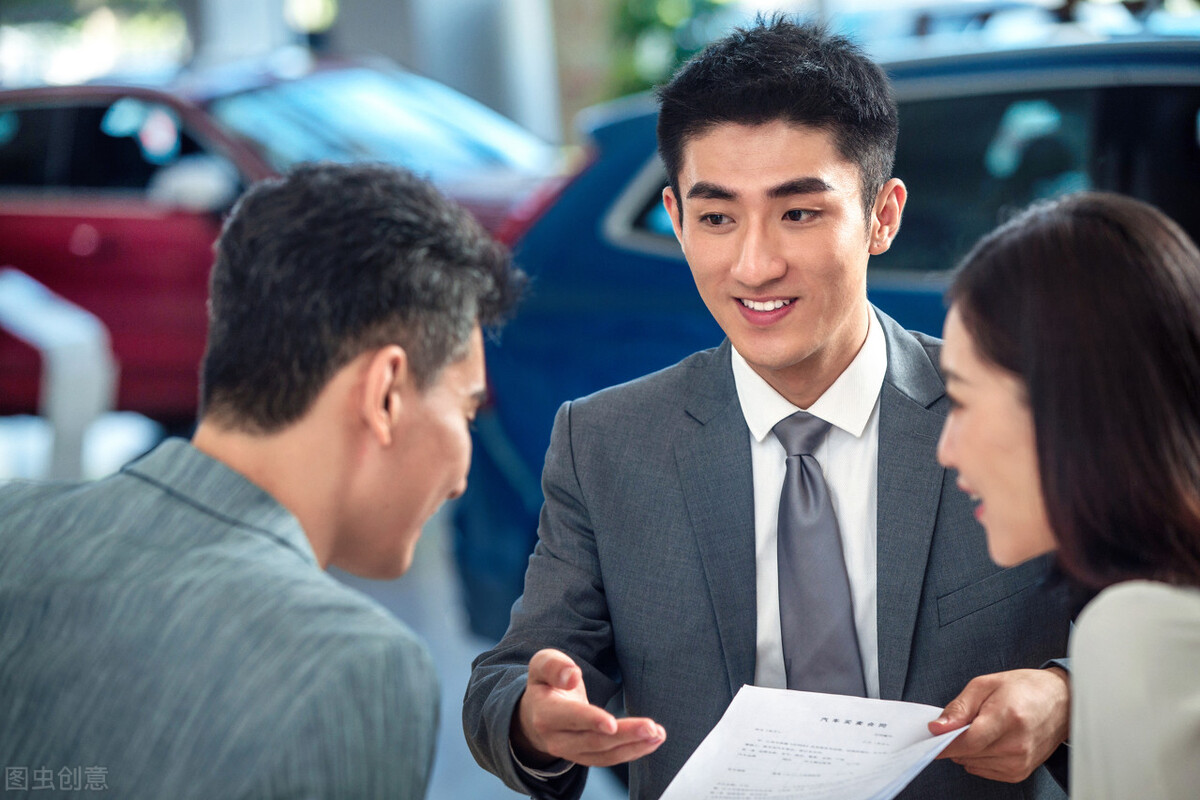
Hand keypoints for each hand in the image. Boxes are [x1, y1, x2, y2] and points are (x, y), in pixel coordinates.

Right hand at [511, 648, 665, 768]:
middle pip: (594, 740)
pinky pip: (610, 759)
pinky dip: (633, 752)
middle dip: (625, 735)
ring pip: (606, 754)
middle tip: (651, 727)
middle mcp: (557, 739)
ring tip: (658, 734)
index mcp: (545, 713)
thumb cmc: (545, 685)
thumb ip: (554, 666)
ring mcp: (571, 752)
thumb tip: (570, 676)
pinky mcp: (586, 757)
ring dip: (635, 746)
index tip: (612, 723)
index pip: (570, 718)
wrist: (534, 716)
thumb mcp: (541, 665)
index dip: (591, 720)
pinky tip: (652, 742)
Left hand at [929, 667, 1068, 782]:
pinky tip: (989, 740)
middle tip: (961, 722)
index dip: (944, 741)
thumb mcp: (985, 684)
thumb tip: (937, 728)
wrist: (1061, 701)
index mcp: (1008, 718)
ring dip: (968, 749)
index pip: (968, 741)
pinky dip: (979, 757)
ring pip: (973, 764)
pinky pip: (984, 770)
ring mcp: (1021, 762)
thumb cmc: (1023, 688)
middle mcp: (1017, 745)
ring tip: (983, 728)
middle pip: (968, 753)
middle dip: (955, 740)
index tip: (930, 735)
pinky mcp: (1021, 772)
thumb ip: (959, 707)